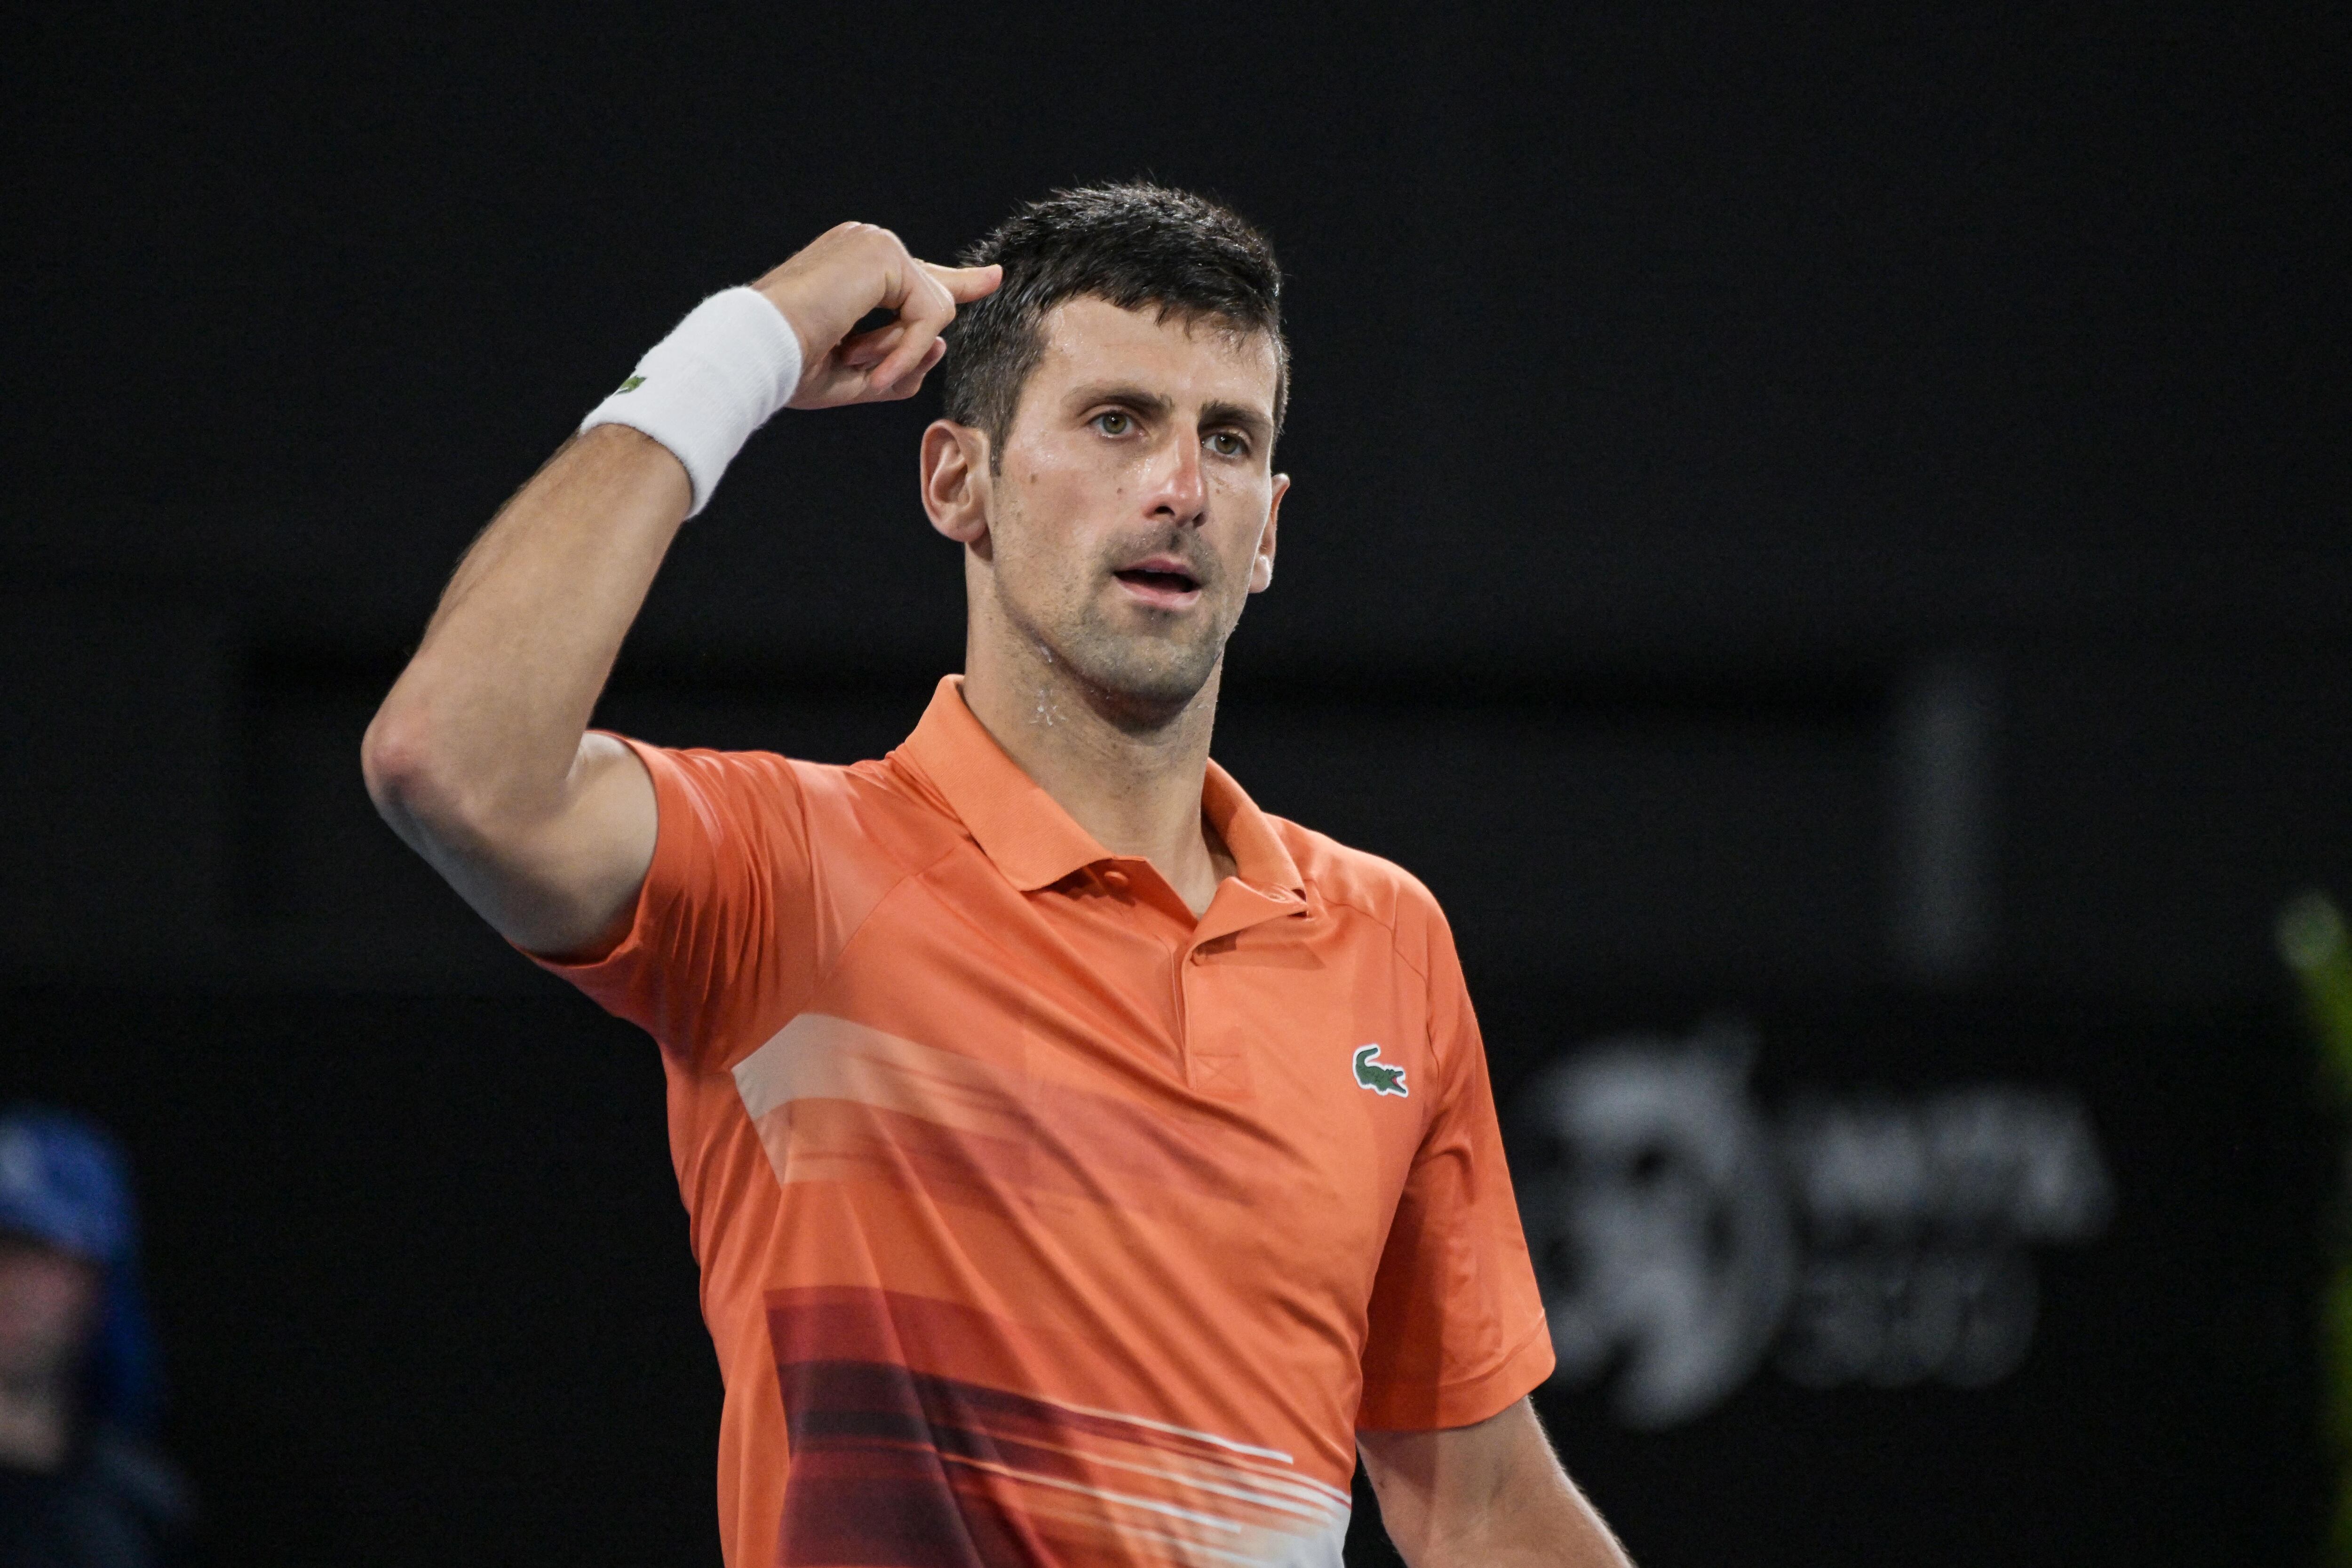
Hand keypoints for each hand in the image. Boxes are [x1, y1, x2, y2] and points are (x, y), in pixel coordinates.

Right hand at [753, 223, 1000, 408]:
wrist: (756, 349)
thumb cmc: (790, 365)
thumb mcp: (855, 374)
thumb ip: (901, 363)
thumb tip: (943, 347)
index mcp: (855, 265)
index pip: (917, 276)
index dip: (959, 281)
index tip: (992, 278)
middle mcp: (867, 245)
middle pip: (933, 297)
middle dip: (906, 345)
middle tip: (850, 356)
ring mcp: (876, 244)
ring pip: (934, 312)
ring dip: (898, 351)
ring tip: (848, 357)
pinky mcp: (885, 254)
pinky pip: (931, 315)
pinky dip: (906, 348)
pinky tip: (863, 360)